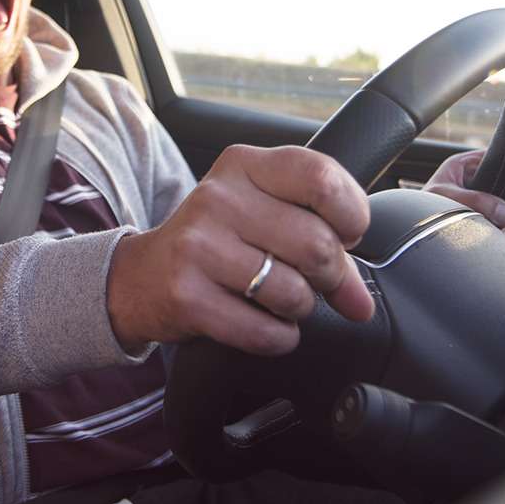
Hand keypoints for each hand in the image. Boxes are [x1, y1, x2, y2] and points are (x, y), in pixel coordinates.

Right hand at [107, 145, 373, 355]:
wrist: (142, 277)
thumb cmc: (219, 242)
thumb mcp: (264, 216)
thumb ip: (324, 242)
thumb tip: (362, 303)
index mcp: (245, 165)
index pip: (321, 178)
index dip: (350, 215)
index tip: (346, 235)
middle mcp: (218, 197)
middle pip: (317, 244)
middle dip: (330, 276)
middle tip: (314, 280)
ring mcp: (198, 246)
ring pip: (293, 292)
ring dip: (300, 308)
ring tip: (280, 300)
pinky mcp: (186, 295)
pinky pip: (264, 331)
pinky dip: (278, 338)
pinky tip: (265, 325)